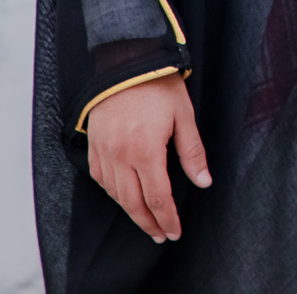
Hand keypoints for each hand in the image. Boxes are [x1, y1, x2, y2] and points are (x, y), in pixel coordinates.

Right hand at [86, 74, 211, 242]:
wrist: (126, 60)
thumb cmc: (159, 85)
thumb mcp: (184, 116)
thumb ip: (192, 153)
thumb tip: (203, 182)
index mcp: (146, 151)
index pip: (158, 198)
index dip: (168, 219)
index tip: (174, 232)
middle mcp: (120, 156)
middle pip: (133, 203)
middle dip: (149, 223)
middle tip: (161, 235)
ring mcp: (103, 151)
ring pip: (115, 194)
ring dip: (130, 210)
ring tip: (146, 220)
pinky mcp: (93, 144)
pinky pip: (99, 178)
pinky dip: (112, 191)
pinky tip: (124, 195)